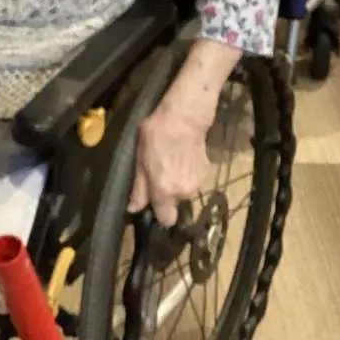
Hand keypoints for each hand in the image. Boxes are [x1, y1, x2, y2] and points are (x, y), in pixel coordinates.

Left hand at [128, 103, 210, 227]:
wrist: (184, 119)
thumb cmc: (157, 135)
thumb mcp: (140, 159)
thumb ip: (139, 188)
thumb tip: (133, 208)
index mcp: (165, 191)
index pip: (166, 220)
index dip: (159, 213)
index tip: (153, 202)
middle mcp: (183, 192)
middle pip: (174, 204)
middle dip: (167, 194)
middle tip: (159, 174)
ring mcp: (197, 183)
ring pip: (184, 192)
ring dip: (177, 183)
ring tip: (171, 163)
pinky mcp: (206, 173)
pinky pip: (193, 181)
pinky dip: (188, 174)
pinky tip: (183, 158)